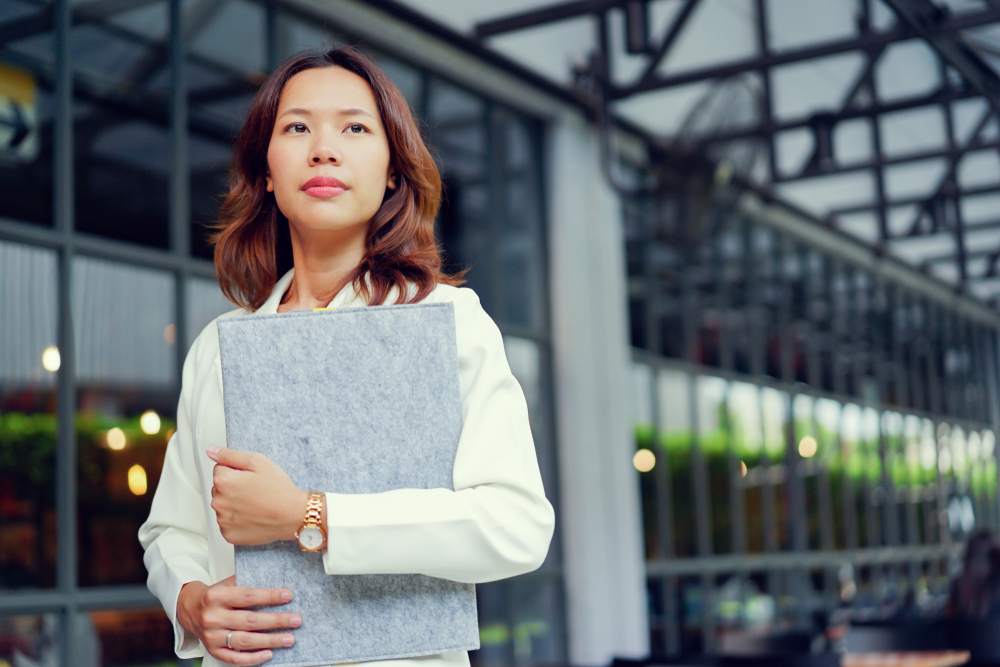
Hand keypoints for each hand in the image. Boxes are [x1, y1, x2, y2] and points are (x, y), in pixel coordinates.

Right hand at [177, 576, 299, 664]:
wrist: (190, 610)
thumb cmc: (215, 596)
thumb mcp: (226, 583)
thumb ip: (246, 583)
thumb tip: (276, 584)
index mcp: (216, 596)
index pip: (247, 596)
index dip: (269, 596)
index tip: (288, 596)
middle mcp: (212, 617)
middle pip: (249, 621)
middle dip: (276, 621)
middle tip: (296, 620)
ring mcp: (211, 636)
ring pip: (244, 641)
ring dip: (270, 641)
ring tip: (290, 638)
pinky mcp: (213, 651)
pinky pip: (235, 658)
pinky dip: (253, 658)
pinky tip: (269, 654)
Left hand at [208, 447, 307, 544]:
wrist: (292, 515)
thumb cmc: (278, 489)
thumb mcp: (257, 462)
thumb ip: (230, 455)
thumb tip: (211, 451)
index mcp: (223, 481)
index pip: (219, 469)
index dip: (237, 471)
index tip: (250, 477)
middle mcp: (218, 501)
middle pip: (219, 488)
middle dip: (233, 487)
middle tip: (254, 490)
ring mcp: (222, 520)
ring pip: (223, 506)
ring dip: (234, 504)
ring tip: (255, 504)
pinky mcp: (228, 534)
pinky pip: (227, 524)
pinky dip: (236, 520)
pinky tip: (252, 516)